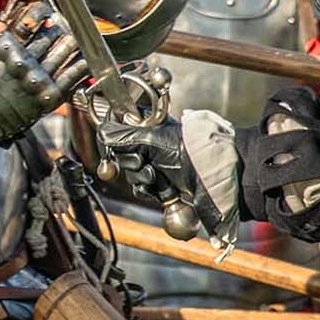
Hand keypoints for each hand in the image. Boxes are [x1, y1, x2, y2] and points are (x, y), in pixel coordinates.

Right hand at [0, 5, 88, 148]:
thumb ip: (10, 38)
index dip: (44, 12)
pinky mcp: (49, 95)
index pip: (33, 17)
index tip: (49, 13)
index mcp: (7, 46)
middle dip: (61, 28)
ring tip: (73, 41)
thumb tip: (31, 20)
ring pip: (66, 48)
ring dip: (72, 42)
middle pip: (54, 32)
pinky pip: (74, 73)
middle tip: (64, 27)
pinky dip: (83, 63)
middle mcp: (23, 60)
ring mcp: (37, 78)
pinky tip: (86, 58)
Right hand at [99, 108, 239, 238]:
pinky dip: (154, 192)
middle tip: (150, 164)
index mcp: (148, 127)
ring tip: (163, 178)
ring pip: (132, 177)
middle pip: (123, 158)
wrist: (217, 179)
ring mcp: (157, 165)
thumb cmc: (191, 152)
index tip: (118, 151)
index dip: (116, 145)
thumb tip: (102, 132)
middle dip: (135, 165)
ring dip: (146, 181)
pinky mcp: (162, 185)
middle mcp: (151, 145)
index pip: (118, 133)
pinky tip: (167, 190)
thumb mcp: (154, 140)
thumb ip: (124, 136)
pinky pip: (144, 191)